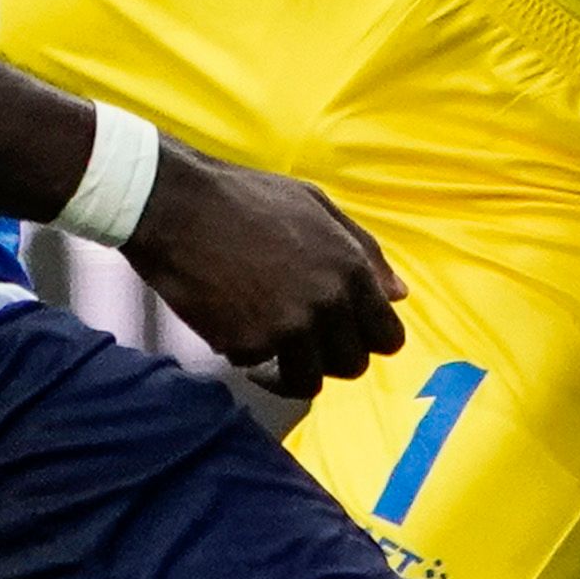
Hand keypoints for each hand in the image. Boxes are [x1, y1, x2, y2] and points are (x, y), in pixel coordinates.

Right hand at [125, 147, 408, 398]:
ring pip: (309, 381)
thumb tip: (400, 294)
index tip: (345, 336)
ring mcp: (288, 328)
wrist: (179, 206)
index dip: (368, 341)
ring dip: (291, 370)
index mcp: (351, 268)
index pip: (388, 337)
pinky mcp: (247, 345)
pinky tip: (231, 323)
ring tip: (268, 347)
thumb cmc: (247, 197)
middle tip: (302, 341)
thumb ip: (364, 252)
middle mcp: (328, 303)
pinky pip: (258, 367)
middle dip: (330, 358)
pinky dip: (247, 354)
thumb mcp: (317, 207)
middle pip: (353, 366)